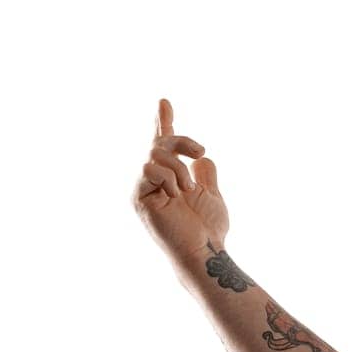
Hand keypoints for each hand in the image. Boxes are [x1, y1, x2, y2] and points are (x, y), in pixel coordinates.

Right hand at [132, 98, 229, 262]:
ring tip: (187, 191)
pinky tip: (175, 196)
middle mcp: (153, 181)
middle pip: (159, 143)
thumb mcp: (212, 194)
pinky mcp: (138, 197)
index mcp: (170, 178)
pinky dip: (168, 179)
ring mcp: (144, 188)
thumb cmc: (209, 228)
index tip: (164, 101)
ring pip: (155, 155)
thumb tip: (202, 159)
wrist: (205, 250)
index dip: (163, 122)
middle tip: (200, 152)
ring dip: (178, 169)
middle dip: (182, 141)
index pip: (163, 146)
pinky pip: (149, 170)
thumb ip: (205, 175)